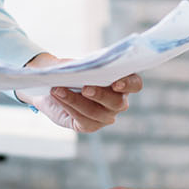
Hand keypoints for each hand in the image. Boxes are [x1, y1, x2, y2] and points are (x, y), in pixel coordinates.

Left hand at [22, 57, 138, 132]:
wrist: (53, 84)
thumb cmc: (71, 70)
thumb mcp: (77, 63)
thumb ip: (81, 65)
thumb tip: (79, 69)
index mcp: (122, 80)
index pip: (135, 84)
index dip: (129, 84)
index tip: (116, 83)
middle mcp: (118, 100)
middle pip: (117, 102)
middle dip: (100, 95)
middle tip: (85, 88)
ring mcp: (106, 115)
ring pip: (95, 112)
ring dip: (75, 100)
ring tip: (58, 89)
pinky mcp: (90, 125)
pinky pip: (82, 119)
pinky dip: (68, 105)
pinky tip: (57, 96)